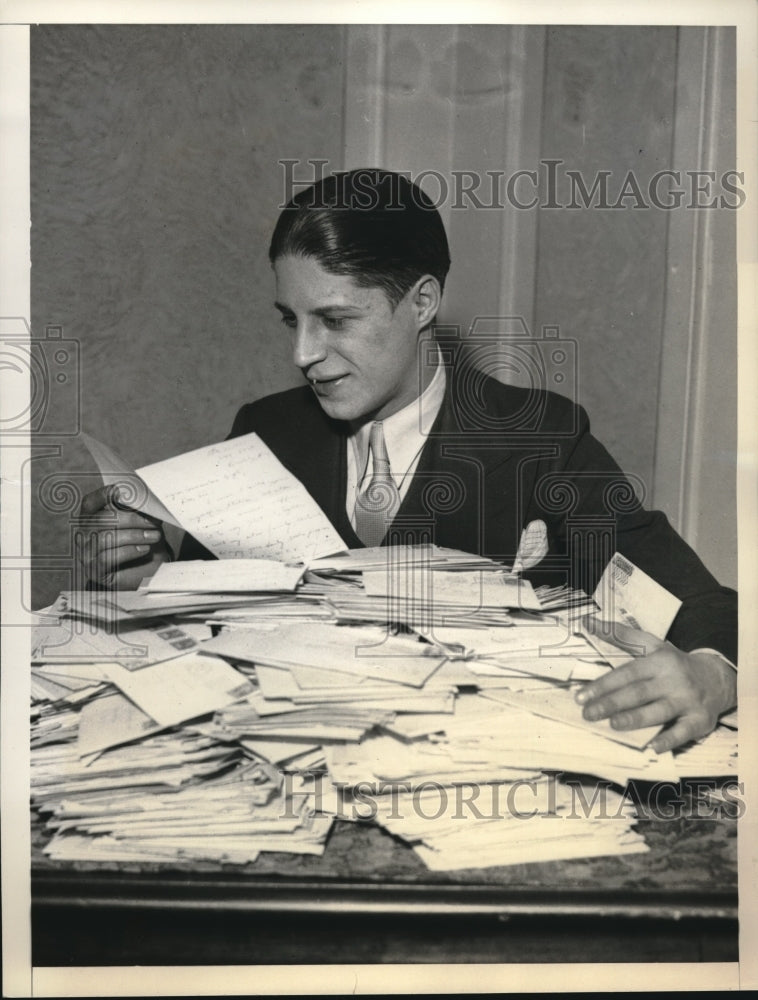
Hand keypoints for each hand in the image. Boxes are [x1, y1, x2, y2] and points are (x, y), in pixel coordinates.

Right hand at [77, 485, 170, 589]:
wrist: (148, 571)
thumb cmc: (142, 542)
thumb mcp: (143, 523)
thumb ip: (139, 510)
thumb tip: (145, 499)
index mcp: (92, 518)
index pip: (89, 503)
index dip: (101, 495)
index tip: (118, 490)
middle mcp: (84, 534)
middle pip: (101, 520)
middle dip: (130, 519)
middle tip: (152, 523)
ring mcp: (86, 553)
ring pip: (105, 539)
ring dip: (134, 536)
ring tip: (153, 537)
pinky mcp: (94, 570)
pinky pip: (107, 558)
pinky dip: (129, 551)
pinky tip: (144, 549)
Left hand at [575, 620, 735, 752]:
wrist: (717, 678)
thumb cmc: (674, 663)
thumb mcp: (652, 645)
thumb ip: (620, 636)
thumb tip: (588, 622)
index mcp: (658, 662)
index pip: (627, 673)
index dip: (604, 685)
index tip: (581, 696)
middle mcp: (672, 681)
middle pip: (639, 693)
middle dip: (612, 703)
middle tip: (588, 713)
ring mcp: (687, 701)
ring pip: (659, 711)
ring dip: (636, 719)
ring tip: (613, 725)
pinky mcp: (699, 720)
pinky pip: (684, 732)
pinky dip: (669, 740)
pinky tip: (653, 747)